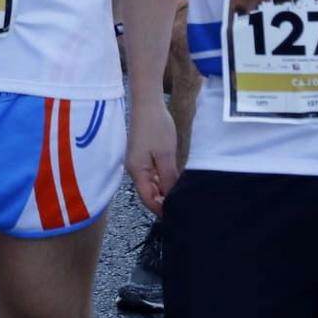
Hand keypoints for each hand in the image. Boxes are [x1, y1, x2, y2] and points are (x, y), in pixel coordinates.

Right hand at [124, 97, 179, 214]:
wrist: (147, 103)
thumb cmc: (156, 127)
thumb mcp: (166, 154)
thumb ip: (168, 177)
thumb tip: (171, 197)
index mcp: (137, 171)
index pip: (148, 199)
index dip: (162, 209)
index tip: (178, 213)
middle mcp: (134, 170)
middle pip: (149, 193)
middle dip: (164, 200)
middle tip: (183, 203)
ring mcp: (137, 162)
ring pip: (151, 183)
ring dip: (164, 189)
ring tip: (182, 192)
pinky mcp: (142, 155)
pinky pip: (152, 173)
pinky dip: (162, 178)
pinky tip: (174, 177)